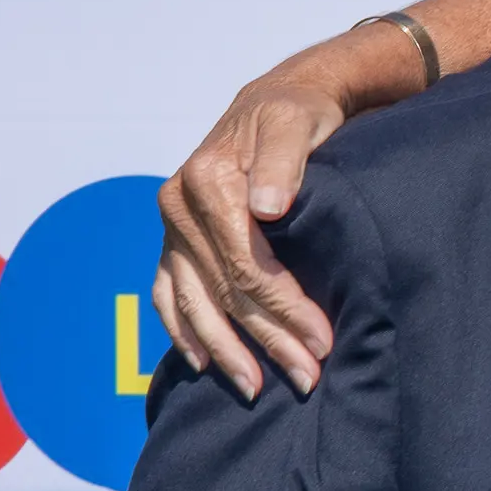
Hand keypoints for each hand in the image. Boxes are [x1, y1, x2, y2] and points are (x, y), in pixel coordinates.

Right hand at [152, 69, 358, 398]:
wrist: (277, 101)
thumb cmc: (298, 113)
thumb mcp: (299, 123)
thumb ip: (284, 161)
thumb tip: (266, 207)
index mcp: (206, 181)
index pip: (247, 264)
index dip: (284, 308)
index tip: (322, 341)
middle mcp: (178, 206)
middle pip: (224, 290)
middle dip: (267, 339)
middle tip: (307, 377)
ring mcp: (171, 226)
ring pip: (194, 302)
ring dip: (225, 351)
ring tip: (257, 389)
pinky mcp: (174, 239)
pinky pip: (168, 293)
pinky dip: (182, 330)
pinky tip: (201, 364)